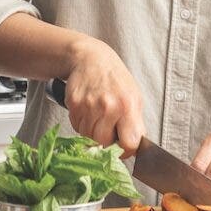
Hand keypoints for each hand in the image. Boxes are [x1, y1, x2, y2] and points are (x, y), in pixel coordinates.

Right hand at [63, 37, 144, 155]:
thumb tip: (133, 149)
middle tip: (108, 130)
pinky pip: (76, 126)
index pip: (129, 144)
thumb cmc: (115, 79)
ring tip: (97, 117)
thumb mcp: (134, 98)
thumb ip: (135, 124)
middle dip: (106, 142)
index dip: (126, 151)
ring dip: (92, 132)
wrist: (91, 59)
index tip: (124, 148)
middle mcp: (108, 106)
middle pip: (103, 143)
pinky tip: (87, 110)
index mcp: (128, 106)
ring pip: (88, 136)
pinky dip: (81, 123)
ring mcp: (89, 105)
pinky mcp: (74, 104)